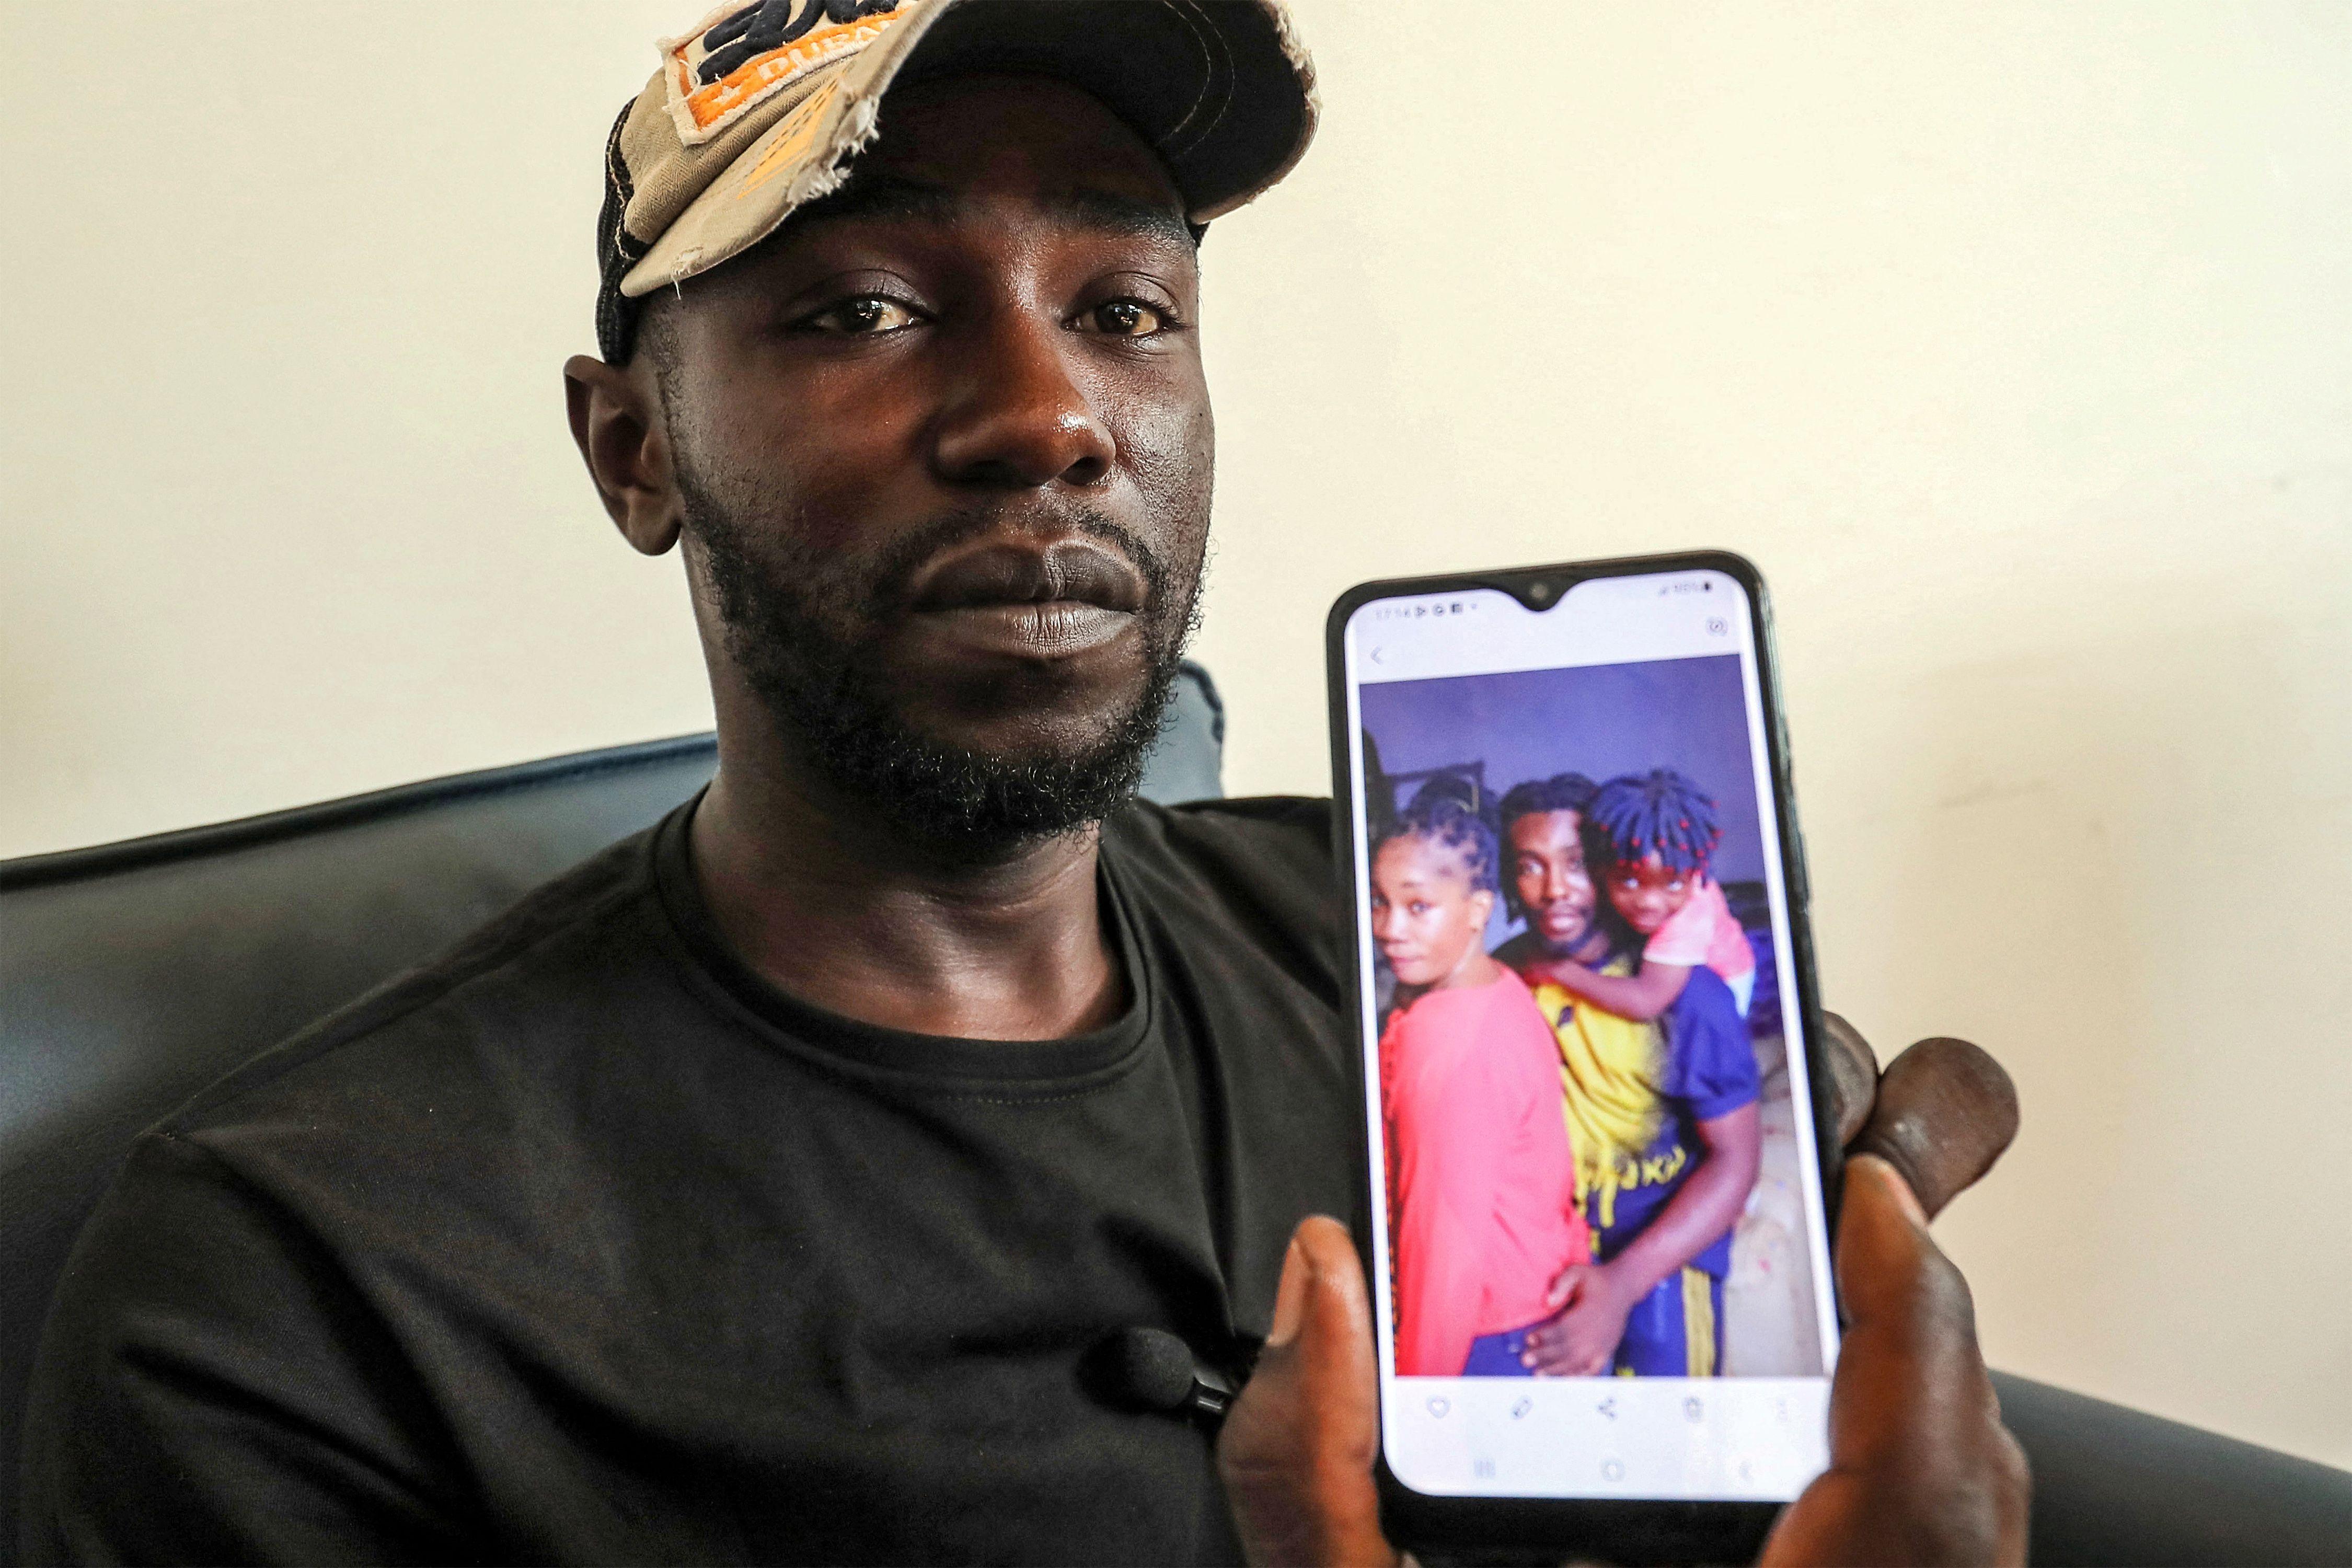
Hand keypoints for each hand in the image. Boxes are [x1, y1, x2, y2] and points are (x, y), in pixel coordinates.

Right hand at [1215, 1016, 2021, 1567]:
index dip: (1918, 1330)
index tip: (1877, 1202)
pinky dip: (1902, 1472)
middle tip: (1855, 1213)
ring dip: (1922, 1403)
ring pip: (1958, 1540)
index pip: (1913, 1502)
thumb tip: (1323, 1276)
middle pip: (1962, 1505)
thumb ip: (1309, 1471)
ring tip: (1848, 1290)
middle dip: (1928, 1337)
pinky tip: (1820, 1425)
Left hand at [1519, 1260, 1633, 1376]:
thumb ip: (1562, 1283)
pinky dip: (1578, 1377)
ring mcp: (1603, 1344)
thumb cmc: (1596, 1280)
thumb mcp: (1578, 1271)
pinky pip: (1593, 1369)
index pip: (1565, 1328)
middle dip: (1546, 1356)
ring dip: (1557, 1370)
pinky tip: (1564, 1382)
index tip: (1529, 1339)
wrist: (1623, 1289)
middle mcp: (1597, 1332)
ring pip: (1578, 1361)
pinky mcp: (1607, 1351)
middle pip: (1569, 1348)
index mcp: (1589, 1313)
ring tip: (1538, 1376)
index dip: (1546, 1335)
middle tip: (1525, 1360)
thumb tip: (1548, 1302)